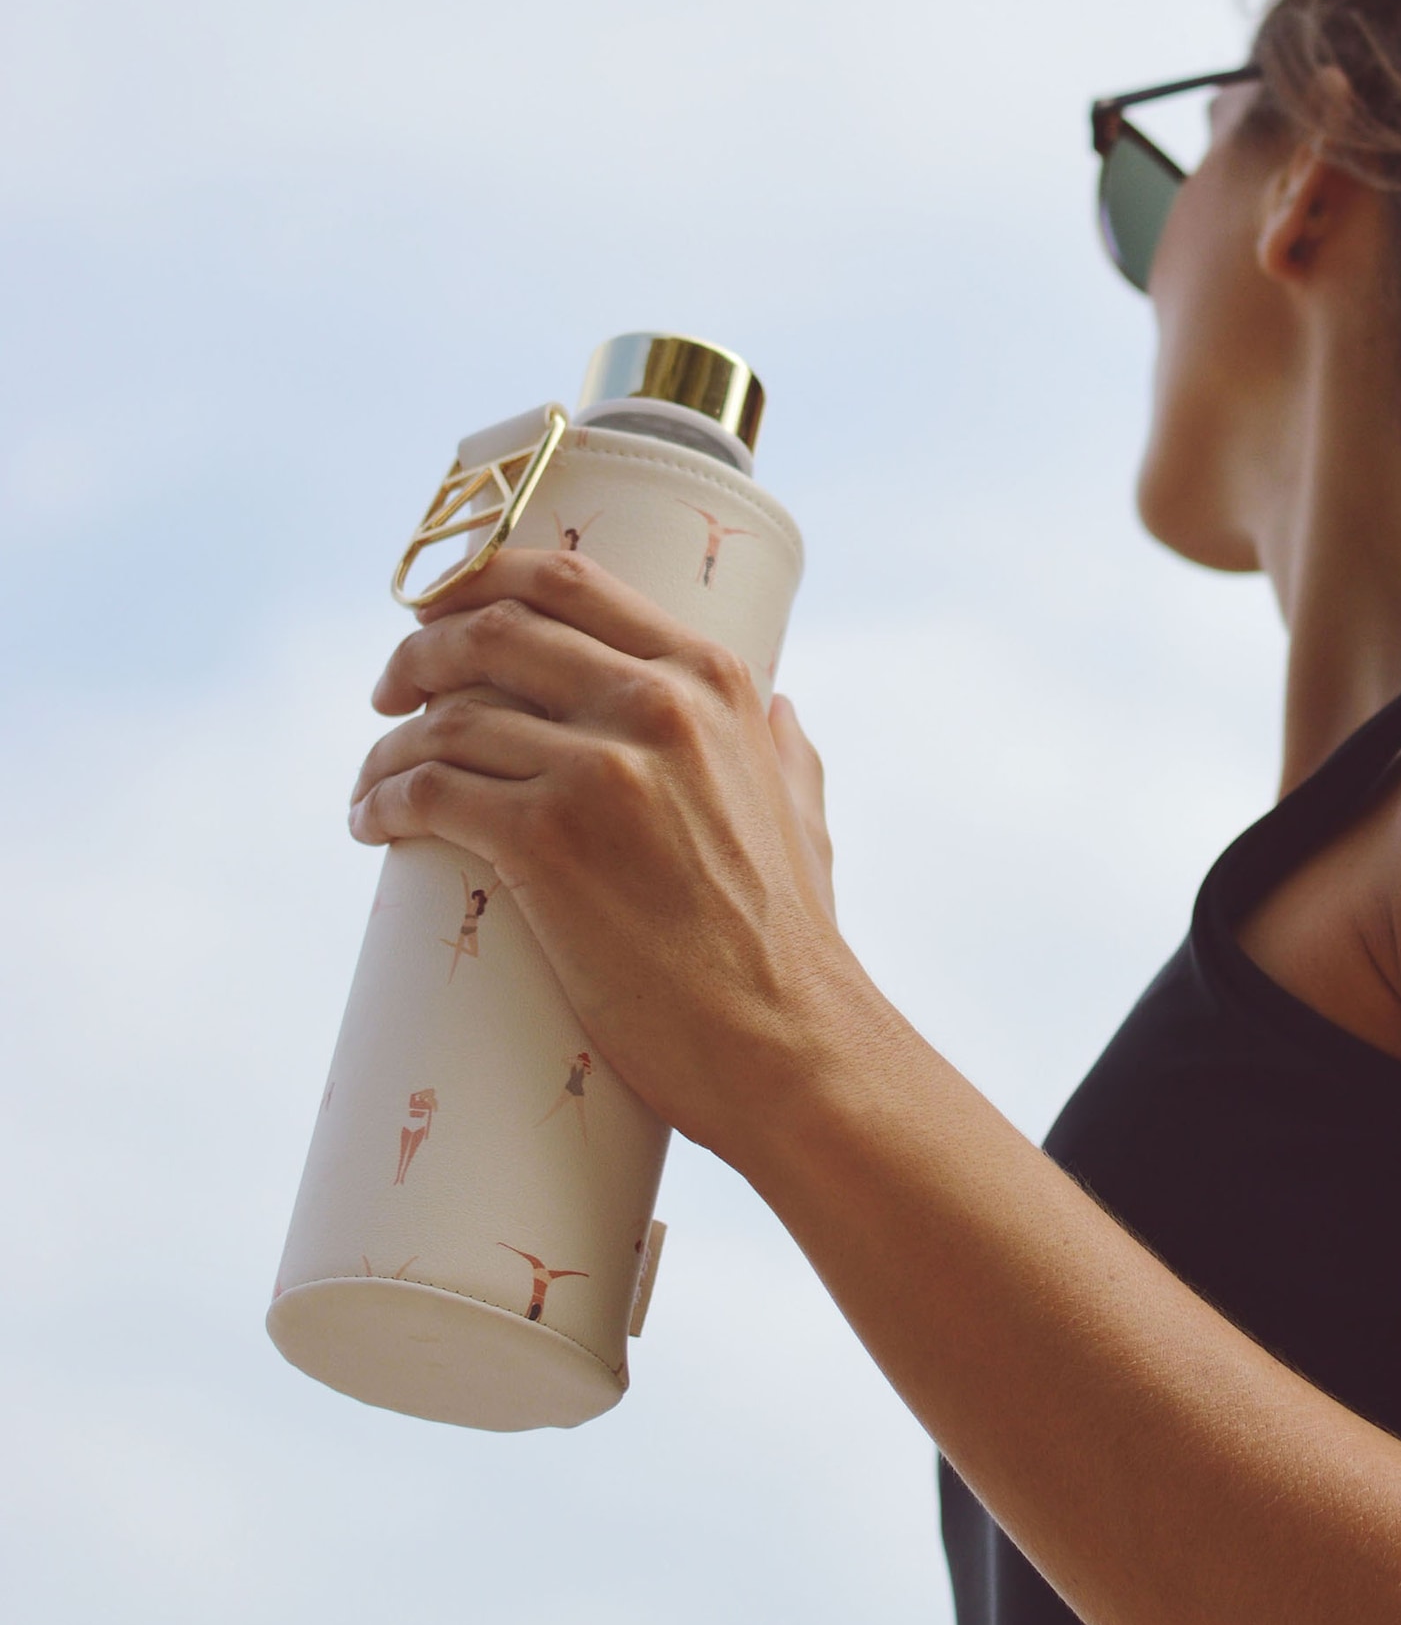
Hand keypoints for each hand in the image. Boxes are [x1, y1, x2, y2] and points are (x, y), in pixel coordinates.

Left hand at [348, 546, 847, 1163]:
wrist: (787, 1043)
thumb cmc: (793, 945)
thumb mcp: (803, 815)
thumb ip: (786, 753)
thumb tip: (782, 711)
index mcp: (712, 680)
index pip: (566, 581)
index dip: (478, 582)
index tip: (435, 612)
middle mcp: (655, 705)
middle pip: (489, 634)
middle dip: (417, 655)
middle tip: (389, 693)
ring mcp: (599, 772)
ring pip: (447, 720)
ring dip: (389, 747)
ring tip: (374, 781)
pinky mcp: (547, 844)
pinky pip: (429, 791)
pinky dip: (383, 800)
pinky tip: (373, 820)